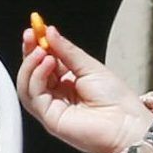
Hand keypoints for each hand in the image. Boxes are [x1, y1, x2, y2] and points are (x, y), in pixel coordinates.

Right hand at [16, 21, 152, 152]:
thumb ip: (67, 50)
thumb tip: (49, 33)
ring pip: (27, 85)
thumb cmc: (117, 101)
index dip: (38, 45)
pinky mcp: (49, 118)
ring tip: (41, 51)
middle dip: (29, 52)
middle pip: (32, 72)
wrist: (126, 125)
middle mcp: (58, 95)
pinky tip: (47, 64)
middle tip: (31, 35)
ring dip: (30, 64)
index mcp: (68, 81)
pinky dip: (37, 76)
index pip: (44, 61)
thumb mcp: (90, 66)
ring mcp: (52, 107)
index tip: (36, 28)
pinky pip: (33, 95)